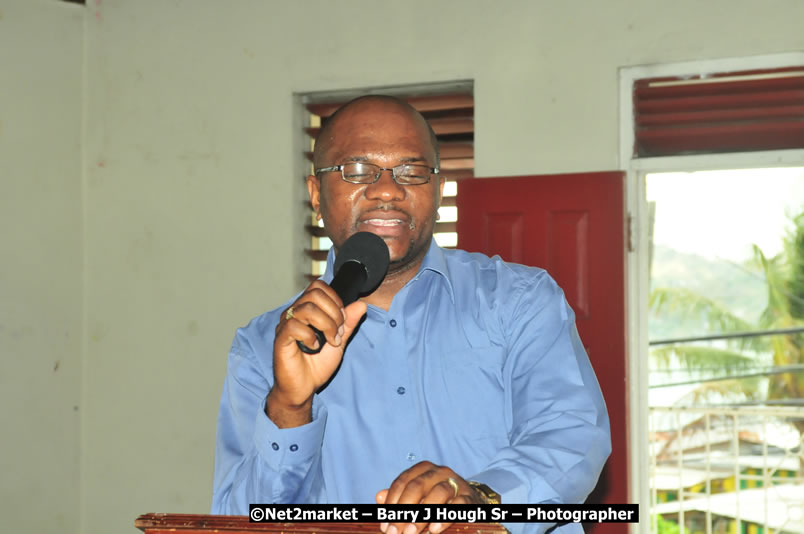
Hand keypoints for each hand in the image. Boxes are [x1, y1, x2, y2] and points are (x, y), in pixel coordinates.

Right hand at [266, 280, 366, 426]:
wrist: (304, 387)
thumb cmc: (317, 365)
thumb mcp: (340, 341)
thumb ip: (349, 323)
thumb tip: (361, 304)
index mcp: (306, 309)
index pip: (319, 287)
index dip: (335, 300)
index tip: (342, 321)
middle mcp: (294, 313)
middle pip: (314, 294)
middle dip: (333, 312)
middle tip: (337, 333)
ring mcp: (286, 325)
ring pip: (306, 308)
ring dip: (325, 324)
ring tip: (329, 340)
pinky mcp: (280, 339)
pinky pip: (294, 326)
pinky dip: (310, 336)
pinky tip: (314, 347)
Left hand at [376, 461, 484, 533]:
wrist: (469, 501)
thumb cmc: (437, 500)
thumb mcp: (417, 497)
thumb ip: (398, 498)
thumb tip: (379, 497)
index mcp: (422, 469)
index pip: (402, 483)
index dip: (391, 504)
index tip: (385, 525)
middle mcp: (438, 472)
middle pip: (417, 486)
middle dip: (404, 511)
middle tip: (396, 532)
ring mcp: (455, 482)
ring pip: (438, 493)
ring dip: (422, 514)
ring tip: (411, 532)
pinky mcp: (468, 496)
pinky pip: (458, 504)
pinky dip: (445, 516)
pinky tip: (435, 528)